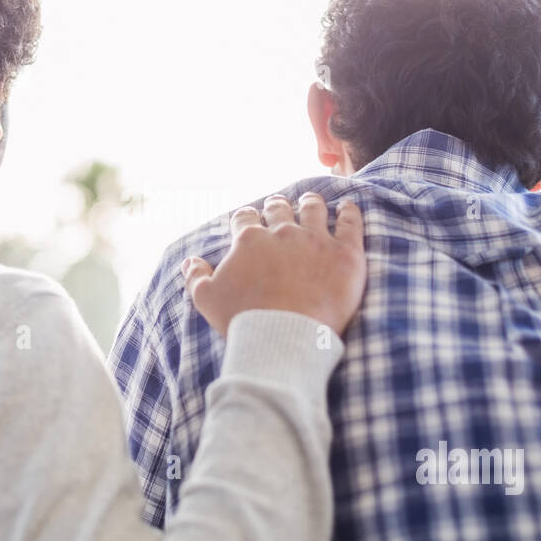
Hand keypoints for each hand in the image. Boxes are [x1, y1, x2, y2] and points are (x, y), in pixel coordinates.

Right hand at [182, 193, 366, 336]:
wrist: (285, 338)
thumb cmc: (243, 321)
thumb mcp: (207, 300)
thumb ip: (196, 276)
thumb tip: (189, 261)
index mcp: (249, 240)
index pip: (245, 217)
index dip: (246, 217)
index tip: (249, 219)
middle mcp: (283, 232)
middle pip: (280, 209)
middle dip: (278, 205)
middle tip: (280, 205)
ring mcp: (316, 240)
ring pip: (314, 209)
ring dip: (311, 203)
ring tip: (312, 201)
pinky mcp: (346, 254)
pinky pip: (351, 223)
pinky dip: (350, 213)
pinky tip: (348, 209)